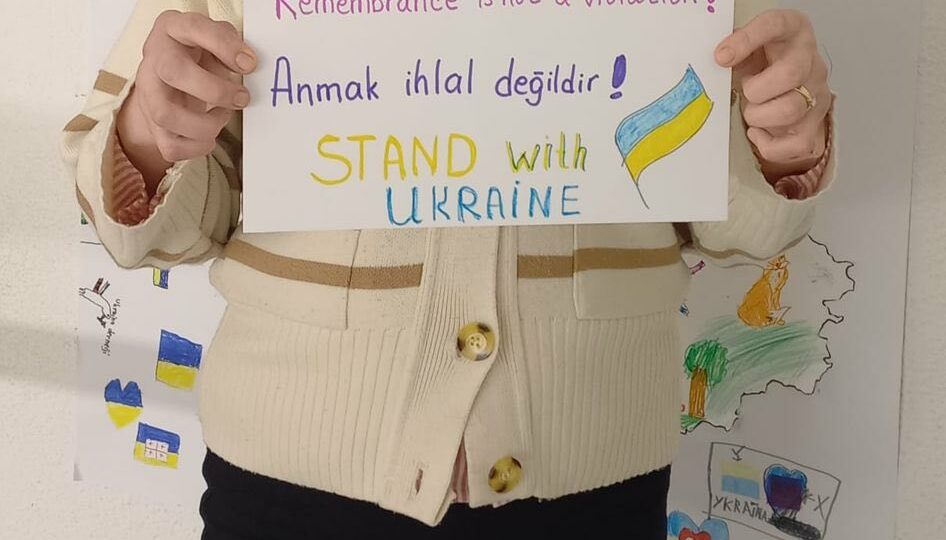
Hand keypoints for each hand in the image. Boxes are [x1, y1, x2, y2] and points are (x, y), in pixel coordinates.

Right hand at [117, 10, 256, 187]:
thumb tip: (246, 62)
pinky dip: (197, 147)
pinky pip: (170, 146)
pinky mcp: (152, 124)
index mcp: (172, 29)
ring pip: (165, 114)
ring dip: (205, 124)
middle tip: (242, 98)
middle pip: (173, 72)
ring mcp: (149, 93)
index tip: (249, 63)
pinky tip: (210, 136)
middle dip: (215, 90)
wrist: (166, 75)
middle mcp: (155, 59)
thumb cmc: (197, 52)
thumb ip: (229, 43)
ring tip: (223, 116)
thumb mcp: (213, 37)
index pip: (193, 28)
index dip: (223, 45)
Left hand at [715, 9, 830, 177]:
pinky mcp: (815, 121)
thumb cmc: (762, 61)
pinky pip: (799, 143)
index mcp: (792, 30)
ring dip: (759, 117)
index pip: (775, 24)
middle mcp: (810, 59)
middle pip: (790, 74)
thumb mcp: (746, 47)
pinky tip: (758, 133)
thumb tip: (721, 58)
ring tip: (752, 111)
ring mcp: (817, 91)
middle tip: (745, 91)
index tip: (722, 56)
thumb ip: (733, 49)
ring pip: (792, 109)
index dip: (747, 39)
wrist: (786, 81)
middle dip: (755, 90)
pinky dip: (771, 145)